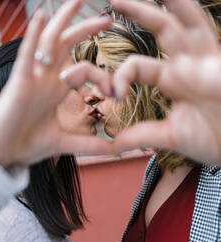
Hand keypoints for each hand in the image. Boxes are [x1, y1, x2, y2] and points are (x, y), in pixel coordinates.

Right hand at [0, 0, 113, 165]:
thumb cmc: (23, 145)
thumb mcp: (63, 143)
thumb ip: (88, 145)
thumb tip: (115, 149)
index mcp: (54, 90)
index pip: (83, 70)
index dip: (103, 77)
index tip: (116, 93)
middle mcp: (44, 79)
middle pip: (65, 46)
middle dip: (85, 29)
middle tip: (107, 17)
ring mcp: (31, 79)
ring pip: (47, 43)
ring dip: (61, 21)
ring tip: (76, 1)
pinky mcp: (18, 83)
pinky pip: (26, 56)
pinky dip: (32, 36)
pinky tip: (40, 15)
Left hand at [110, 0, 220, 165]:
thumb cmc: (214, 140)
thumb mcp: (170, 136)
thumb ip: (142, 135)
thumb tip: (113, 145)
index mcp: (173, 79)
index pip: (137, 65)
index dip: (121, 76)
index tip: (113, 94)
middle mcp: (187, 62)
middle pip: (161, 28)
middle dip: (139, 10)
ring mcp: (206, 58)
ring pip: (187, 19)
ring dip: (171, 0)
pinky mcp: (218, 61)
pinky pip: (204, 27)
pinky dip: (189, 11)